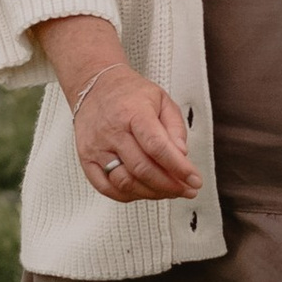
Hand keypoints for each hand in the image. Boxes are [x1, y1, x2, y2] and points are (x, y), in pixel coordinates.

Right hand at [71, 62, 202, 203]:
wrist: (94, 86)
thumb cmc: (129, 93)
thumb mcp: (162, 99)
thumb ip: (175, 127)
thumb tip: (182, 155)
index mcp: (133, 112)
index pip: (158, 147)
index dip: (179, 168)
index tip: (195, 180)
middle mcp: (112, 131)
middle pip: (142, 169)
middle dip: (170, 185)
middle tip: (187, 190)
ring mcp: (97, 148)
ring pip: (125, 182)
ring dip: (151, 193)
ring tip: (169, 191)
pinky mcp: (86, 160)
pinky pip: (105, 188)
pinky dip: (128, 195)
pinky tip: (144, 191)